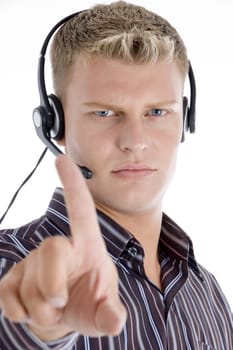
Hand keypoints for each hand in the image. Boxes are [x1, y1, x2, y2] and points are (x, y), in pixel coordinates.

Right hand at [0, 154, 126, 340]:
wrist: (66, 316)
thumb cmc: (90, 303)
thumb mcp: (105, 312)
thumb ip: (110, 316)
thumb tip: (114, 322)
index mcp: (87, 247)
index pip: (81, 210)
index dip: (73, 184)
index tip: (62, 157)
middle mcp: (59, 248)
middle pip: (51, 248)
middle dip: (52, 283)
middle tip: (59, 303)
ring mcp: (33, 262)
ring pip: (29, 283)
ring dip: (40, 309)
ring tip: (53, 309)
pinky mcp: (13, 278)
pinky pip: (7, 295)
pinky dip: (17, 312)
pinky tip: (29, 310)